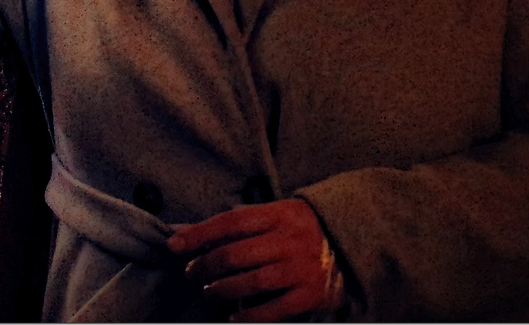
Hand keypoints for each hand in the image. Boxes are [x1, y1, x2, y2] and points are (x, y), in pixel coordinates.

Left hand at [167, 198, 345, 321]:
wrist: (353, 242)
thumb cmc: (301, 227)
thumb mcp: (276, 214)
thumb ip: (241, 225)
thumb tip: (194, 236)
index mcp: (278, 215)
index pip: (229, 223)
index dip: (198, 235)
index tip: (174, 245)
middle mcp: (288, 240)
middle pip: (235, 255)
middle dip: (206, 266)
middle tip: (192, 273)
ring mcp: (301, 268)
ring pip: (250, 283)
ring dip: (222, 289)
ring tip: (209, 291)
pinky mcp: (311, 295)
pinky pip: (274, 309)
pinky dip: (249, 316)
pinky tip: (234, 316)